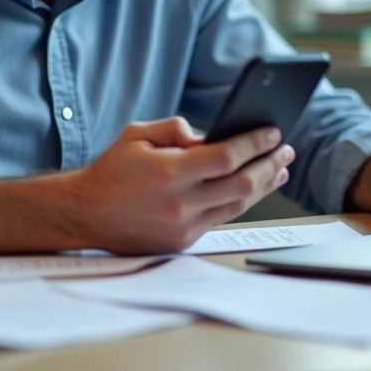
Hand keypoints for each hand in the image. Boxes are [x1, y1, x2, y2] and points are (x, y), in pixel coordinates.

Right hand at [69, 116, 294, 253]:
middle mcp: (178, 204)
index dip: (253, 144)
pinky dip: (240, 202)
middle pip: (241, 185)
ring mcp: (181, 227)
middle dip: (268, 165)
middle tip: (285, 150)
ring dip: (262, 186)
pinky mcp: (182, 242)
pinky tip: (253, 188)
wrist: (85, 214)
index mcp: (167, 172)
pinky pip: (221, 219)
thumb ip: (176, 128)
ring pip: (237, 206)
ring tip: (279, 168)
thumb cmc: (112, 170)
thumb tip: (211, 135)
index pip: (225, 157)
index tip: (272, 132)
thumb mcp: (138, 134)